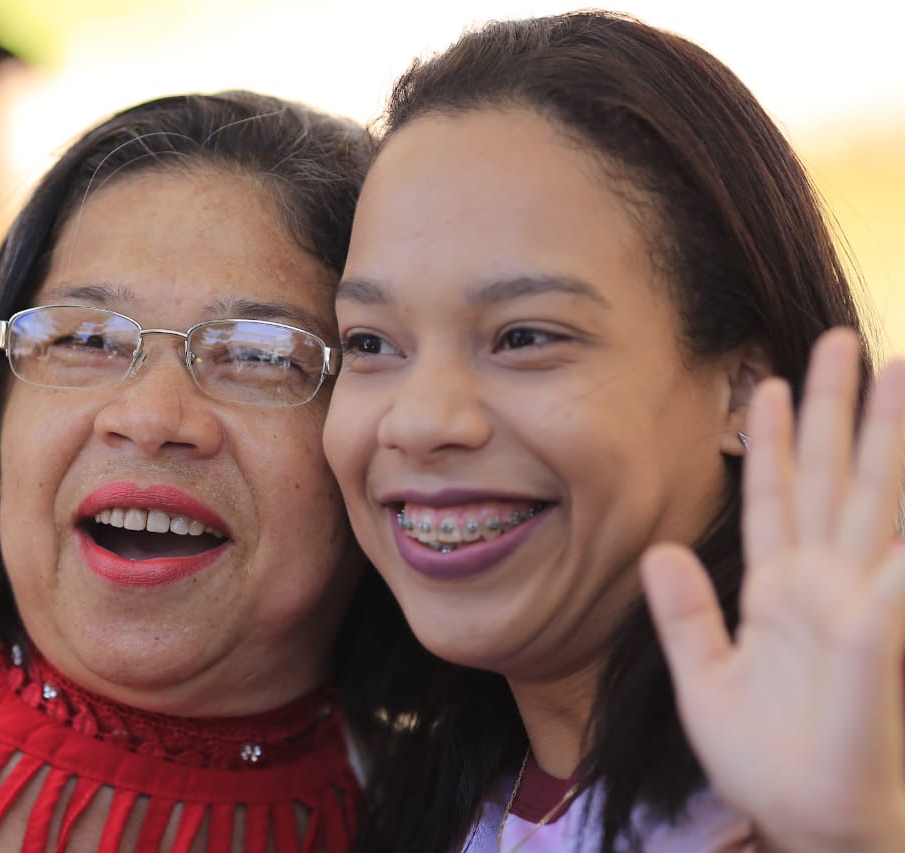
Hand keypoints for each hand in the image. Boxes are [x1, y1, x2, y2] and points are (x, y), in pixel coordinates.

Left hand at [642, 328, 904, 852]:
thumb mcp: (703, 678)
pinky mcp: (873, 641)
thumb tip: (658, 551)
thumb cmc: (764, 760)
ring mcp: (857, 607)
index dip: (771, 442)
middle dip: (837, 411)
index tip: (765, 384)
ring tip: (894, 372)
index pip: (774, 498)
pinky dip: (898, 549)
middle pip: (831, 479)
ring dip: (883, 439)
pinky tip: (901, 502)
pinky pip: (892, 583)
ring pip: (872, 503)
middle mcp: (823, 586)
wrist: (807, 823)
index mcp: (778, 593)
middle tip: (840, 341)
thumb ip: (683, 614)